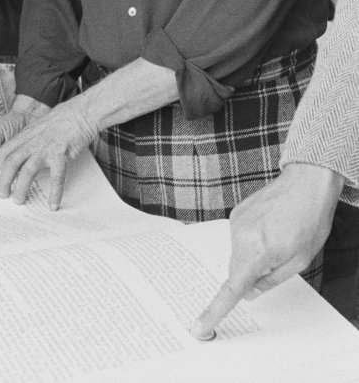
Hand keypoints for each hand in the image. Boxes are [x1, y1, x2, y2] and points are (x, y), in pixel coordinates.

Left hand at [0, 98, 97, 209]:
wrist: (81, 112)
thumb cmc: (64, 118)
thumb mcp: (41, 125)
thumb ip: (32, 137)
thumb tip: (28, 150)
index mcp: (26, 134)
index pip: (5, 151)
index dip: (0, 164)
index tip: (2, 174)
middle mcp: (33, 142)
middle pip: (11, 163)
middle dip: (4, 181)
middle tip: (3, 194)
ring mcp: (46, 149)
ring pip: (27, 172)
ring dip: (21, 189)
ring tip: (20, 201)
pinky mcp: (61, 155)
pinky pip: (56, 178)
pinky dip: (54, 193)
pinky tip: (53, 204)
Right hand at [190, 163, 343, 338]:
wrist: (306, 183)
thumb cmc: (309, 220)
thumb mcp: (299, 260)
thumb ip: (271, 280)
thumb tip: (250, 291)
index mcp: (258, 251)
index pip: (232, 288)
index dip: (215, 310)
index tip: (200, 326)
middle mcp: (241, 236)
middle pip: (237, 269)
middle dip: (253, 272)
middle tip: (279, 256)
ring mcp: (236, 221)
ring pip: (238, 252)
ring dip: (254, 252)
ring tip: (278, 235)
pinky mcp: (236, 212)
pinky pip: (239, 236)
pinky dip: (252, 238)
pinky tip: (269, 226)